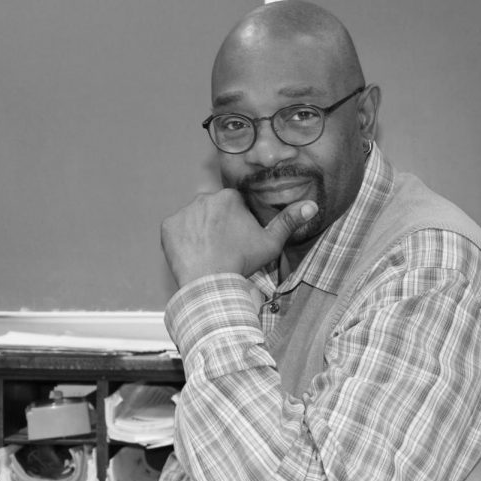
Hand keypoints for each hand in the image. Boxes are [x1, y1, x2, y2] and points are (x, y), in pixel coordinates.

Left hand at [160, 189, 317, 286]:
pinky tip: (193, 254)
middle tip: (224, 248)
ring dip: (200, 231)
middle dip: (218, 225)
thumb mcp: (271, 243)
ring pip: (194, 219)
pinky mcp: (168, 226)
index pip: (233, 206)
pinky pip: (177, 230)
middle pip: (213, 210)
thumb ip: (289, 221)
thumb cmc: (242, 262)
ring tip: (208, 253)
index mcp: (229, 198)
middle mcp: (204, 198)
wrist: (210, 283)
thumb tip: (312, 205)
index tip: (238, 241)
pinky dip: (183, 240)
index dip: (237, 223)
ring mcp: (183, 212)